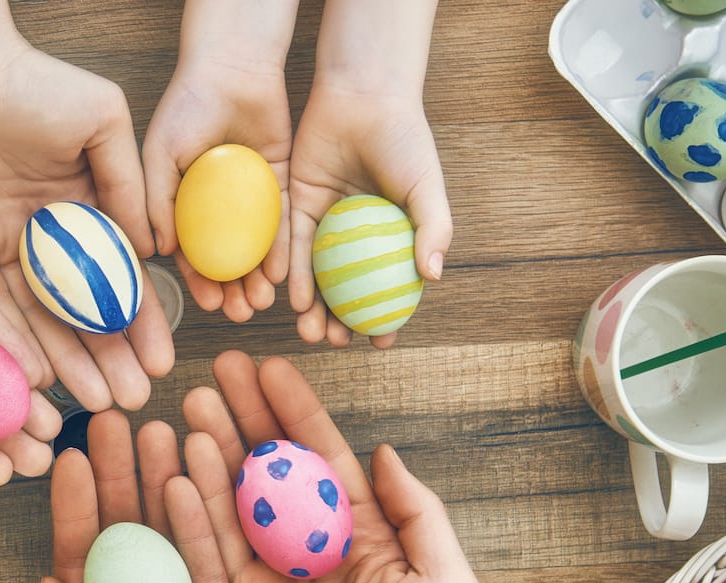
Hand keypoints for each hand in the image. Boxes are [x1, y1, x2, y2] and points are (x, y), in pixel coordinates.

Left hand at [0, 40, 173, 411]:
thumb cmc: (32, 82)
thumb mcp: (102, 122)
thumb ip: (128, 185)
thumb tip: (152, 250)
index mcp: (81, 206)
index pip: (117, 278)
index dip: (141, 323)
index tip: (161, 363)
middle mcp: (42, 235)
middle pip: (79, 311)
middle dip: (107, 359)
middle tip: (131, 402)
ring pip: (36, 319)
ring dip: (66, 364)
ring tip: (97, 405)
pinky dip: (11, 343)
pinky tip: (40, 379)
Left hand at [32, 410, 280, 582]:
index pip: (82, 564)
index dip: (77, 510)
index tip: (70, 458)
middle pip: (129, 538)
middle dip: (120, 479)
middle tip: (114, 419)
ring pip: (175, 542)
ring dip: (164, 485)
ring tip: (158, 427)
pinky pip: (220, 574)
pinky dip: (207, 528)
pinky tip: (195, 482)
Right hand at [143, 57, 292, 323]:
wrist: (231, 69)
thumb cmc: (186, 106)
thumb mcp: (159, 154)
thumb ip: (155, 200)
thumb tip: (156, 251)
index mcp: (184, 203)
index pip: (191, 253)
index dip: (198, 282)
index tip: (207, 304)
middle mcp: (217, 207)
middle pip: (225, 259)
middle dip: (232, 290)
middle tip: (240, 314)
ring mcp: (249, 197)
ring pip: (255, 249)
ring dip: (257, 279)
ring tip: (261, 303)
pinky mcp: (280, 182)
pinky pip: (282, 223)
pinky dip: (282, 250)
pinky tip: (282, 274)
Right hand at [180, 351, 479, 582]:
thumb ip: (419, 514)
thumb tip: (384, 451)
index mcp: (366, 534)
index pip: (324, 457)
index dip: (297, 411)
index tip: (269, 369)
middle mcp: (314, 546)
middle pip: (273, 467)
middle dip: (246, 416)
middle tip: (217, 370)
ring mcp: (274, 576)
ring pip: (238, 498)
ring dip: (215, 449)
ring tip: (192, 402)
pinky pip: (215, 547)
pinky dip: (198, 504)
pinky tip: (184, 462)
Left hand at [288, 86, 450, 347]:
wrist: (363, 96)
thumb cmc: (404, 138)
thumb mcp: (426, 185)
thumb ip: (433, 229)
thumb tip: (433, 278)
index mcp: (390, 235)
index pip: (387, 288)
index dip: (386, 319)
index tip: (381, 344)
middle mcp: (355, 236)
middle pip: (346, 291)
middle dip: (341, 323)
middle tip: (336, 343)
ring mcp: (324, 223)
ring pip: (316, 276)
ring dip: (312, 308)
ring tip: (310, 332)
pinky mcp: (295, 206)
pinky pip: (292, 247)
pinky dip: (293, 274)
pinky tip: (292, 299)